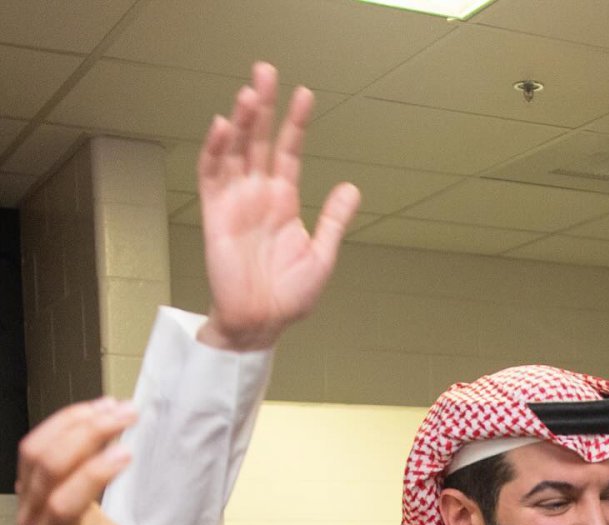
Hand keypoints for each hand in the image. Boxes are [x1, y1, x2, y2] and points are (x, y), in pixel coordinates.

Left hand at [15, 399, 163, 524]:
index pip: (63, 506)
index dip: (92, 475)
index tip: (128, 454)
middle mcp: (33, 524)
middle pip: (46, 468)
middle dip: (87, 435)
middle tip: (128, 416)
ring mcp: (27, 501)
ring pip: (37, 449)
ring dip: (76, 421)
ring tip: (116, 407)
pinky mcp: (32, 483)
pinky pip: (38, 443)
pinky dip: (68, 421)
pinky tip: (98, 410)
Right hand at [198, 63, 359, 350]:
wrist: (261, 323)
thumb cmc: (289, 297)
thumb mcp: (321, 257)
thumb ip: (334, 221)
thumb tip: (351, 187)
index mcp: (284, 202)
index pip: (289, 152)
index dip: (296, 124)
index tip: (306, 95)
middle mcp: (259, 195)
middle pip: (260, 141)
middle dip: (264, 107)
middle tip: (266, 71)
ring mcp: (235, 202)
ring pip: (236, 151)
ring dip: (242, 122)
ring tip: (250, 94)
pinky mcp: (215, 215)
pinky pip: (212, 176)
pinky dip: (215, 151)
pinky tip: (224, 127)